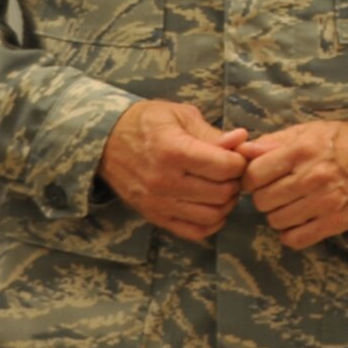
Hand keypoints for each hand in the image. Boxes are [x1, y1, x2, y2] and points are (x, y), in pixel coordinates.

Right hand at [98, 101, 248, 241]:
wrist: (105, 140)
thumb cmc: (147, 122)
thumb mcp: (180, 116)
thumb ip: (212, 133)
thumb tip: (242, 139)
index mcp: (172, 151)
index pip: (225, 167)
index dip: (240, 161)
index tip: (237, 155)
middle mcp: (164, 181)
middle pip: (221, 193)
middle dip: (235, 182)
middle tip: (232, 171)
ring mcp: (157, 202)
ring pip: (211, 215)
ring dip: (226, 203)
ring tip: (222, 187)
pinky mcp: (153, 216)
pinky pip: (193, 231)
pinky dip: (210, 222)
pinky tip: (212, 206)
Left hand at [238, 121, 347, 249]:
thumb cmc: (342, 141)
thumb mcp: (308, 131)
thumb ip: (273, 141)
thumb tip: (242, 150)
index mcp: (302, 151)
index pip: (254, 175)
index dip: (251, 178)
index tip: (260, 178)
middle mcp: (313, 177)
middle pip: (263, 200)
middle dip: (265, 197)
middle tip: (278, 191)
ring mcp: (325, 202)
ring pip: (276, 221)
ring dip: (278, 215)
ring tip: (291, 204)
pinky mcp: (336, 222)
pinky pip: (296, 239)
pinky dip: (290, 233)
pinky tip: (298, 221)